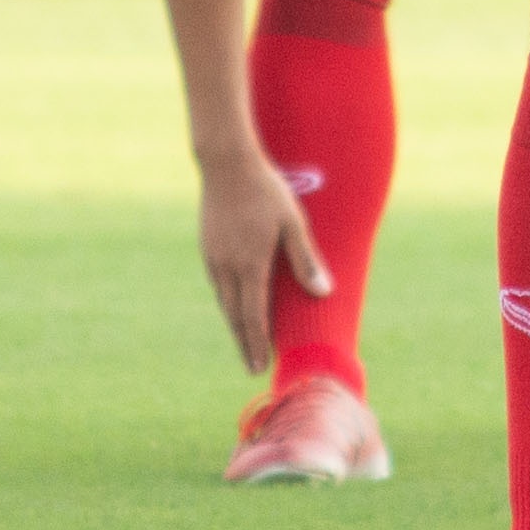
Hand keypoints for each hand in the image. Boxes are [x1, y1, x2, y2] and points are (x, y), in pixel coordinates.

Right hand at [197, 143, 332, 373]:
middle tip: (252, 366)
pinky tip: (233, 304)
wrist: (226, 163)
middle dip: (245, 343)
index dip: (259, 342)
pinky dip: (227, 302)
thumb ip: (306, 260)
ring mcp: (213, 257)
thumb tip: (323, 293)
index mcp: (250, 265)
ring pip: (224, 301)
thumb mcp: (293, 223)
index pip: (255, 315)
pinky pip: (217, 284)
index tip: (261, 364)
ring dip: (235, 324)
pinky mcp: (207, 247)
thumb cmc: (266, 190)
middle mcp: (227, 267)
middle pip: (235, 316)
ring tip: (244, 341)